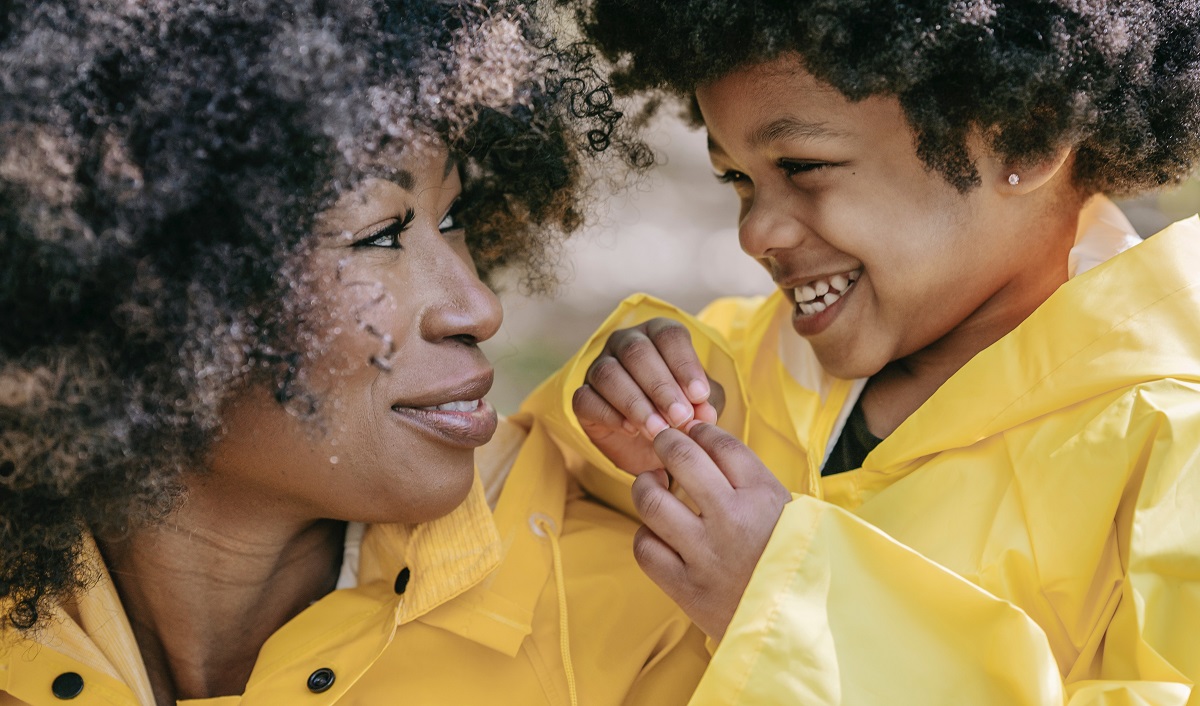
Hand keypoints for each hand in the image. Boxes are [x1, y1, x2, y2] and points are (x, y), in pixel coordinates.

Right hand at [572, 318, 723, 473]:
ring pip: (609, 374)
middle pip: (636, 351)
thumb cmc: (678, 413)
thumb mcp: (700, 408)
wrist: (651, 448)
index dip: (684, 363)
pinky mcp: (582, 396)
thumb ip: (706, 404)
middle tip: (680, 417)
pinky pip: (586, 399)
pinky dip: (610, 415)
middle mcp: (624, 343)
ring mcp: (598, 367)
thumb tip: (705, 411)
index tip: (700, 395)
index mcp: (656, 335)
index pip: (668, 335)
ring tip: (658, 430)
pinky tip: (631, 430)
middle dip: (661, 386)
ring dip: (636, 403)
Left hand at [631, 423, 790, 640]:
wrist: (795, 626)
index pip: (721, 443)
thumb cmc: (790, 562)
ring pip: (651, 500)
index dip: (699, 431)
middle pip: (682, 458)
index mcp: (764, 497)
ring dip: (645, 485)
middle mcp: (732, 519)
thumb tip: (704, 443)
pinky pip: (645, 548)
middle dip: (665, 442)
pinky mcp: (686, 588)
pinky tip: (656, 532)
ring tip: (652, 484)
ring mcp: (705, 554)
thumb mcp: (788, 512)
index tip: (691, 432)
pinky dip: (645, 534)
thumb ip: (750, 479)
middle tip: (663, 445)